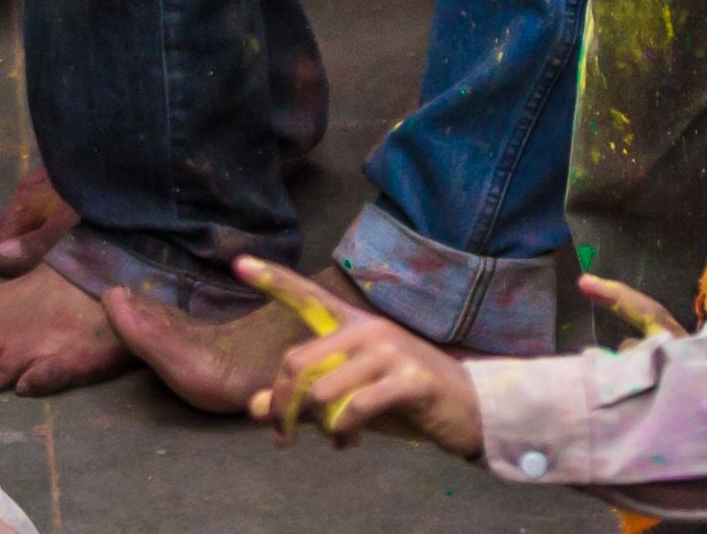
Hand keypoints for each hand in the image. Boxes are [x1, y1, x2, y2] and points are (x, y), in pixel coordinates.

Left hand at [234, 257, 483, 457]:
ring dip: (317, 428)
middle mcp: (368, 329)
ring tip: (334, 439)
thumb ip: (302, 400)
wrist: (467, 408)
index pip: (307, 297)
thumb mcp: (347, 399)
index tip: (239, 264)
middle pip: (297, 363)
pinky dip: (342, 433)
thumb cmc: (400, 399)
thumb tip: (255, 409)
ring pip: (321, 392)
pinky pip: (355, 409)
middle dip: (281, 406)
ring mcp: (391, 352)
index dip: (273, 280)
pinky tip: (349, 441)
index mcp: (352, 325)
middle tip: (283, 437)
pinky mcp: (410, 379)